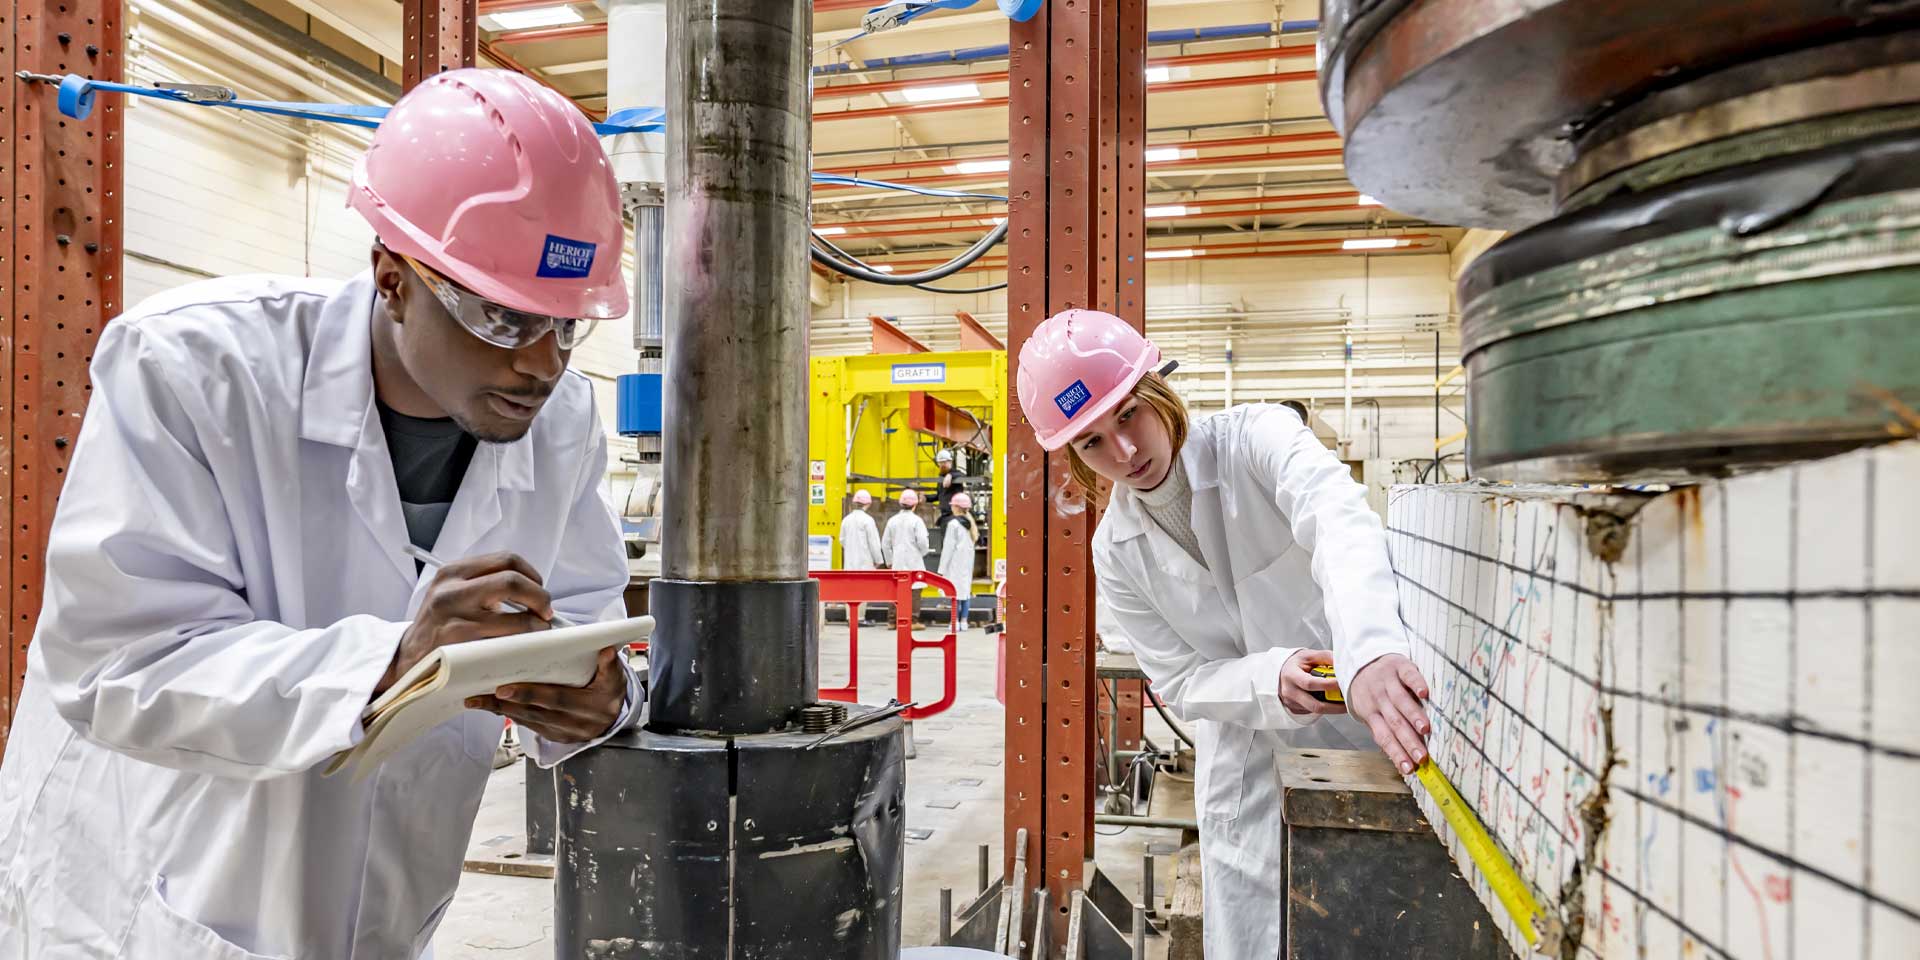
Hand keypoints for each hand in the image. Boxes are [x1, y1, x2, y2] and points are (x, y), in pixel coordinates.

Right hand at [376, 552, 553, 695]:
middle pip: (513, 581)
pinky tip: (524, 647)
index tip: (539, 588)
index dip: (532, 574)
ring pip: (516, 617)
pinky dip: (523, 646)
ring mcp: (455, 619)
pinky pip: (506, 644)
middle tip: (546, 611)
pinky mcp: (460, 646)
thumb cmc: (440, 627)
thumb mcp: (453, 594)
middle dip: (540, 597)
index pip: (506, 560)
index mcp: (453, 572)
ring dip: (537, 626)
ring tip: (539, 631)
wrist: (408, 659)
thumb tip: (531, 588)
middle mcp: (452, 590)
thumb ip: (485, 584)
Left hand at [466, 647, 628, 742]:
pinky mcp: (556, 737)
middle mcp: (578, 724)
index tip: (504, 688)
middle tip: (482, 694)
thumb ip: (610, 665)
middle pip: (537, 713)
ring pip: (530, 721)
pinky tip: (493, 707)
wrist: (614, 716)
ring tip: (477, 700)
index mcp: (593, 707)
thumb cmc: (610, 690)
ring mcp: (566, 733)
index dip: (530, 694)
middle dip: (507, 704)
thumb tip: (607, 651)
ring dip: (502, 711)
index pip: (557, 700)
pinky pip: (531, 726)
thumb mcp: (615, 677)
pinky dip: (511, 716)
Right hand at [1279, 648, 1346, 715]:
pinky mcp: (1295, 710)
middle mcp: (1289, 692)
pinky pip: (1313, 712)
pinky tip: (1333, 703)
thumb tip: (1343, 663)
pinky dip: (1326, 708)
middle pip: (1314, 705)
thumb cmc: (1297, 664)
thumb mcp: (1308, 655)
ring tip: (1345, 703)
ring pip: (1316, 711)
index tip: (1342, 683)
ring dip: (1333, 709)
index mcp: (1291, 675)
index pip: (1310, 683)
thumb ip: (1325, 657)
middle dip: (1335, 706)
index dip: (1328, 685)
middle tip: (1349, 700)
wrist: (1281, 673)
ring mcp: (1292, 703)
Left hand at [1346, 653, 1431, 773]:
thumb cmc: (1370, 693)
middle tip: (1421, 756)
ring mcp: (1388, 682)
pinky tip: (1425, 693)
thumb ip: (1383, 731)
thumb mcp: (1369, 712)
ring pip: (1401, 701)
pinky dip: (1416, 683)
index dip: (1396, 753)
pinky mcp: (1398, 666)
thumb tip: (1400, 759)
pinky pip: (1408, 675)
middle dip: (1408, 741)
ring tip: (1425, 730)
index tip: (1410, 769)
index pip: (1384, 737)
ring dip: (1413, 715)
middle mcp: (1378, 699)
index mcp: (1370, 713)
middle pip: (1394, 722)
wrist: (1362, 659)